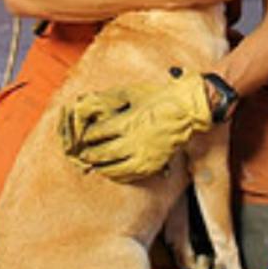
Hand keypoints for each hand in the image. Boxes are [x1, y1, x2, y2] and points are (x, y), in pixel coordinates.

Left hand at [59, 71, 214, 181]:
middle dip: (90, 154)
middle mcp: (134, 141)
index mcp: (127, 122)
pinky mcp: (153, 164)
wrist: (186, 109)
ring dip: (100, 167)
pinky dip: (117, 175)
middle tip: (81, 154)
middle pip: (103, 153)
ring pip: (114, 168)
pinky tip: (111, 172)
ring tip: (92, 164)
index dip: (87, 136)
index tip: (81, 137)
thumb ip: (110, 100)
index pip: (98, 134)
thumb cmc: (158, 97)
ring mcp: (144, 155)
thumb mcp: (132, 93)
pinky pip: (130, 175)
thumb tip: (89, 103)